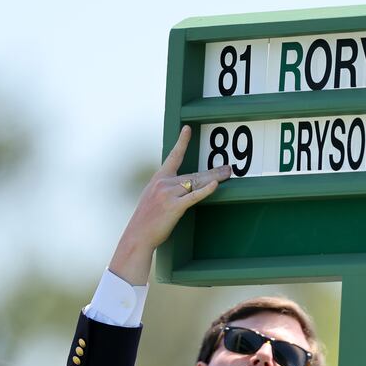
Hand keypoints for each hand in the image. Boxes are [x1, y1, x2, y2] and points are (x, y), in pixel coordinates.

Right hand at [109, 126, 231, 284]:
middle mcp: (163, 183)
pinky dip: (205, 191)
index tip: (187, 129)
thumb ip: (165, 189)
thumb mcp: (151, 198)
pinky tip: (215, 186)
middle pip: (193, 174)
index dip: (181, 142)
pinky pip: (193, 196)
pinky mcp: (174, 207)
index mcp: (158, 179)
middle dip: (212, 171)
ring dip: (214, 179)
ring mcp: (168, 194)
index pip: (172, 156)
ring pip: (196, 183)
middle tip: (227, 168)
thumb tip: (181, 186)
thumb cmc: (146, 221)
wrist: (137, 236)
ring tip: (227, 174)